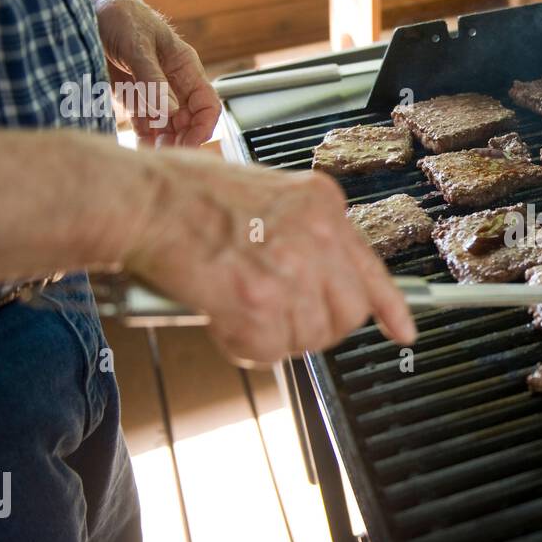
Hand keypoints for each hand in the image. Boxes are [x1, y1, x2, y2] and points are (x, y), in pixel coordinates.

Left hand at [89, 0, 220, 148]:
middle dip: (181, 139)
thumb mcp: (136, 44)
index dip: (202, 126)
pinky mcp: (131, 97)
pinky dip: (144, 139)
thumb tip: (168, 112)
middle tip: (165, 154)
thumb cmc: (116, 13)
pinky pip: (144, 124)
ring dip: (162, 143)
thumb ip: (152, 79)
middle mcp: (172, 82)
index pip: (207, 104)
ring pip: (168, 127)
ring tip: (151, 155)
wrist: (82, 4)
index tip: (188, 142)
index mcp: (184, 66)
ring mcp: (152, 91)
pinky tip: (140, 149)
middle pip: (188, 121)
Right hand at [122, 148, 415, 363]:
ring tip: (239, 311)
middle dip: (318, 326)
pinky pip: (268, 349)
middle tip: (282, 320)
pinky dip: (243, 345)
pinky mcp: (256, 302)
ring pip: (309, 336)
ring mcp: (289, 270)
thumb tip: (314, 273)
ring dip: (275, 336)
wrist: (137, 198)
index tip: (403, 328)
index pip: (372, 267)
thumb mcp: (265, 191)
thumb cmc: (182, 191)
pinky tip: (221, 319)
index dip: (390, 306)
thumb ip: (300, 230)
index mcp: (320, 204)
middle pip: (347, 312)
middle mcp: (315, 236)